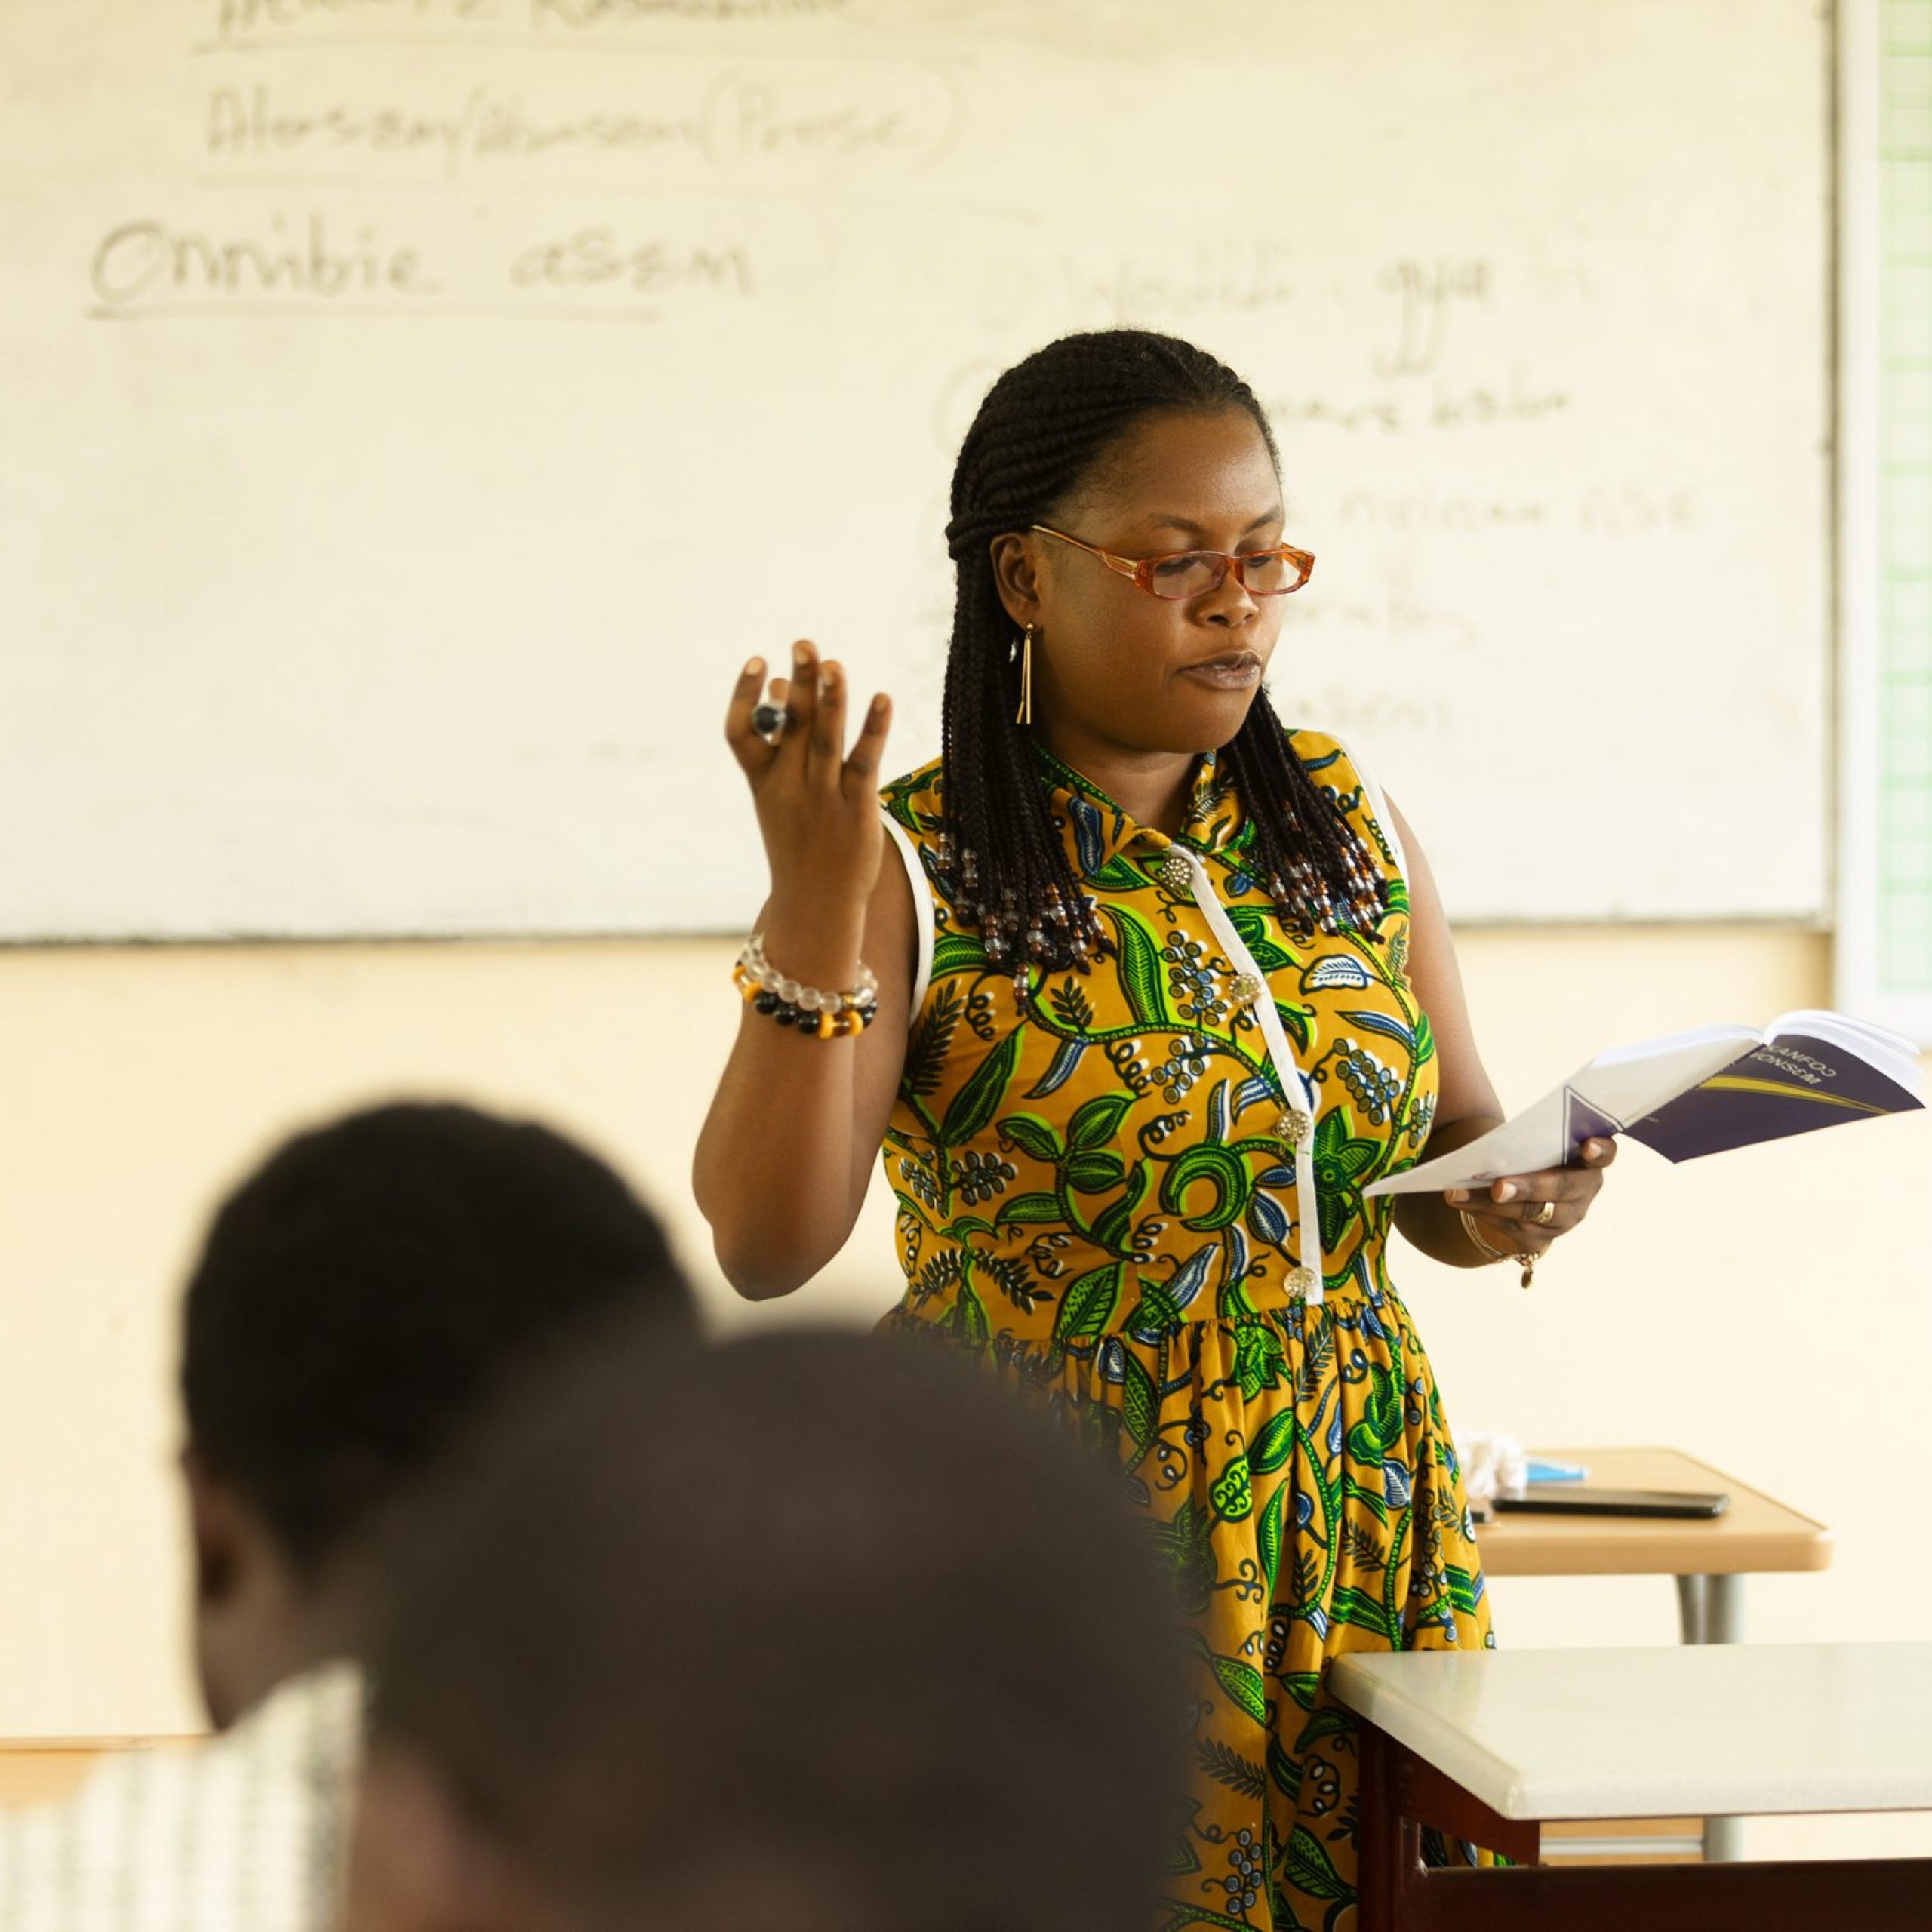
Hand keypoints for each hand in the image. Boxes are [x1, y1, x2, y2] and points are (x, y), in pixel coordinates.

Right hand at [725, 641, 892, 921]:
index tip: (758, 662)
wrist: (815, 906)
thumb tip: (782, 685)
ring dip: (830, 699)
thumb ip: (781, 741)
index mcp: (763, 782)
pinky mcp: (857, 808)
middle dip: (798, 682)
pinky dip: (873, 728)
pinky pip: (865, 761)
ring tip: (834, 664)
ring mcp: (823, 797)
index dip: (745, 697)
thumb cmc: (799, 844)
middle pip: (790, 726)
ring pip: (825, 739)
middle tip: (805, 643)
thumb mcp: (778, 795)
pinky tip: (883, 698)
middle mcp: (789, 786)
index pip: (741, 733)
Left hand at [1444, 1136, 1617, 1258]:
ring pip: (1532, 1214)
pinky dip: (1483, 1213)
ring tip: (1459, 1193)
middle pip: (1561, 1188)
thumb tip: (1489, 1146)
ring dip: (1492, 1203)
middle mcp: (1584, 1191)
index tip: (1588, 1145)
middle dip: (1528, 1187)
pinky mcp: (1542, 1239)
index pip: (1605, 1154)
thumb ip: (1525, 1141)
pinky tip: (1461, 1201)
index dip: (1600, 1150)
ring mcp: (1566, 1218)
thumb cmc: (1529, 1156)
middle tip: (1499, 1187)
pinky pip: (1513, 1229)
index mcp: (1588, 1160)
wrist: (1521, 1193)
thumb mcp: (1533, 1145)